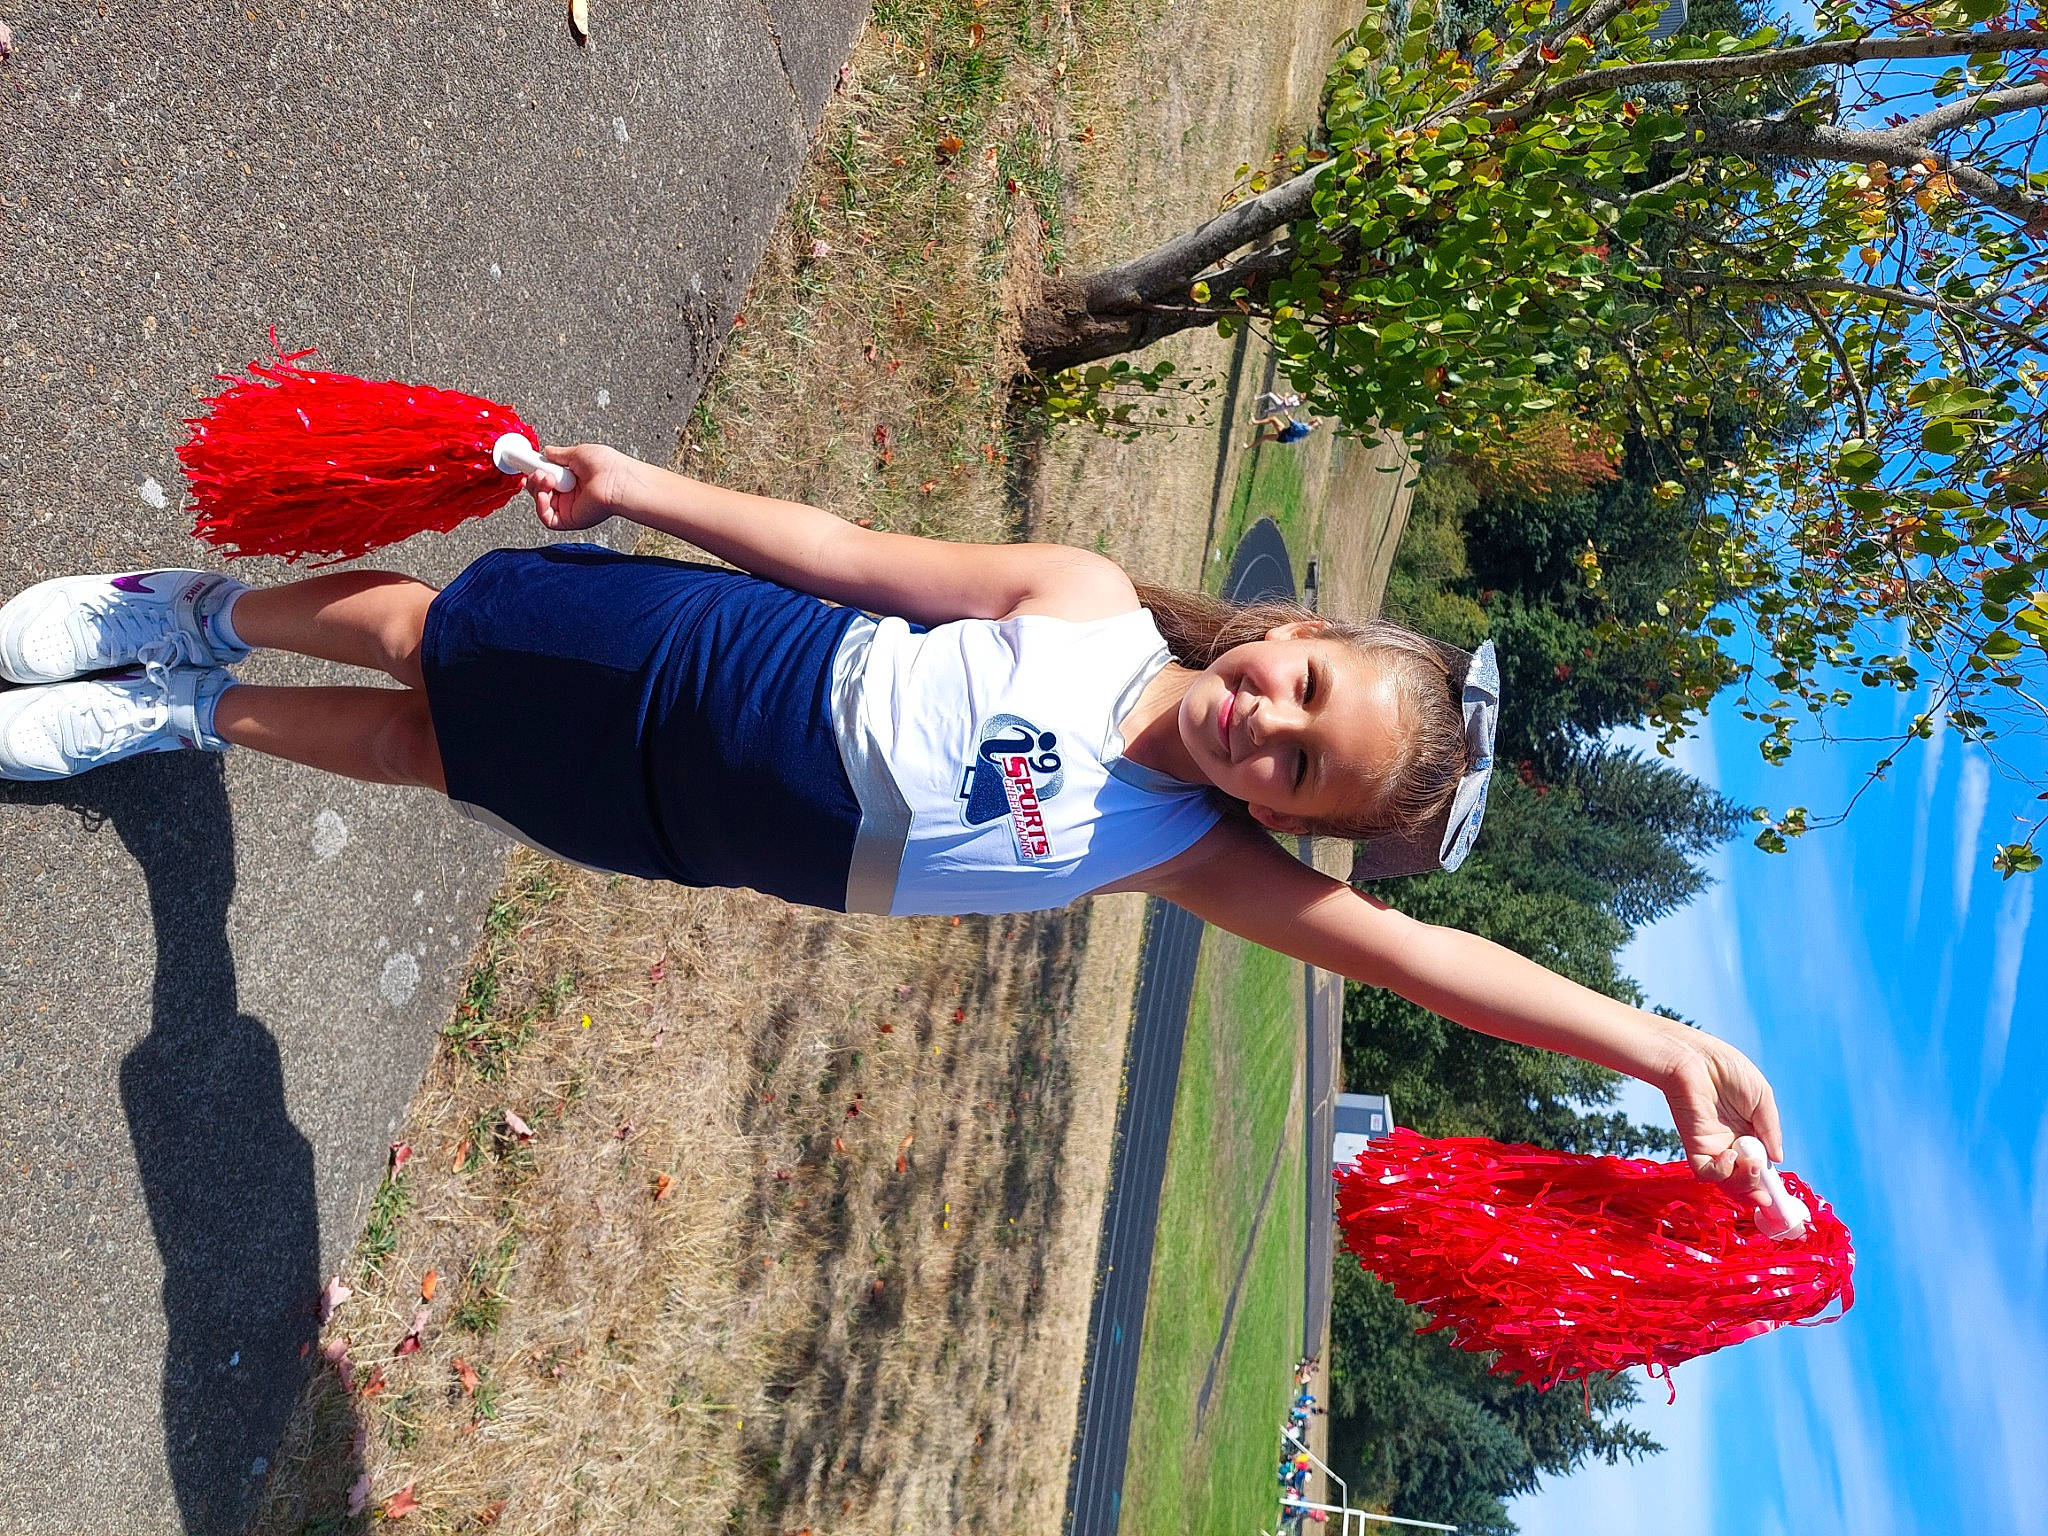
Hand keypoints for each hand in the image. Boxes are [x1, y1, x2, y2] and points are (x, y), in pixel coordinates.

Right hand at [525, 442, 636, 532]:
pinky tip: (545, 493)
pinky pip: (547, 518)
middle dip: (534, 479)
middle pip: (541, 491)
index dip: (535, 472)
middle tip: (537, 470)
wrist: (620, 481)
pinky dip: (541, 505)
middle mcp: (571, 494)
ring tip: (545, 477)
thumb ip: (559, 454)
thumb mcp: (578, 453)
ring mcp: (570, 507)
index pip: (547, 478)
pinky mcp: (570, 520)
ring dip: (537, 489)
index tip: (527, 464)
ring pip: (542, 503)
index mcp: (573, 479)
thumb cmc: (609, 466)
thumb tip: (547, 452)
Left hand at [1654, 1027, 1786, 1212]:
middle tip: (1766, 1187)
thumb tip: (1777, 1160)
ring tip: (1751, 1163)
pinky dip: (1721, 1172)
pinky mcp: (1694, 1145)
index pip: (1760, 1166)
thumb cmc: (1728, 1069)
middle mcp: (1731, 1143)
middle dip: (1758, 1190)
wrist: (1695, 1057)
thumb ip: (1770, 1130)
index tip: (1779, 1194)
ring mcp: (1712, 1146)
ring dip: (1743, 1182)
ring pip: (1727, 1182)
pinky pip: (1706, 1172)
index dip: (1769, 1182)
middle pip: (1745, 1181)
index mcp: (1749, 1132)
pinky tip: (1729, 1155)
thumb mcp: (1762, 1098)